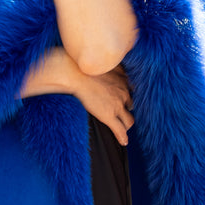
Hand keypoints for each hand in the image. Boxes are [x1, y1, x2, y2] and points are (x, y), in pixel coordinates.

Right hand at [20, 47, 134, 145]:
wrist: (73, 73)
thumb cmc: (80, 66)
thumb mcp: (99, 62)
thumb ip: (105, 64)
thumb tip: (101, 62)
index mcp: (122, 78)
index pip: (131, 90)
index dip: (126, 97)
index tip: (123, 100)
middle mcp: (124, 90)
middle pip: (131, 104)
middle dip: (126, 110)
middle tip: (119, 114)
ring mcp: (117, 104)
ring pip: (129, 120)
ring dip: (126, 124)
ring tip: (122, 129)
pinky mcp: (109, 115)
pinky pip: (120, 130)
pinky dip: (122, 137)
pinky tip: (123, 142)